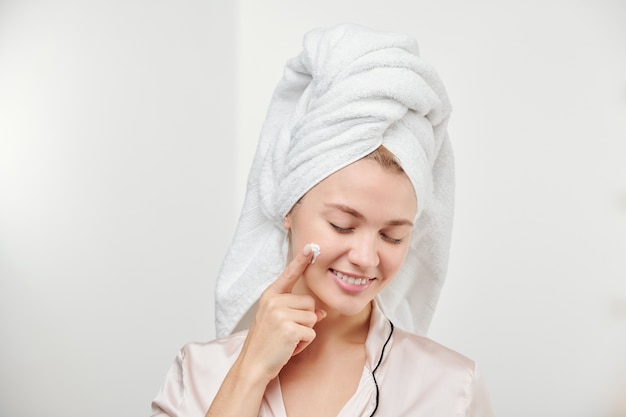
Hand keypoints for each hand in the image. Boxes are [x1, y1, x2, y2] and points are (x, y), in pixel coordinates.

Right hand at [238, 244, 325, 381]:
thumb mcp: (276, 321)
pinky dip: (304, 343)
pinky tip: (289, 347)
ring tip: (287, 340)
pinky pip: (311, 333)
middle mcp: (274, 301)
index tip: (310, 247)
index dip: (300, 260)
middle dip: (305, 320)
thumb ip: (296, 311)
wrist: (253, 365)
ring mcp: (281, 314)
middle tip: (287, 332)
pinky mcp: (289, 328)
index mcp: (270, 296)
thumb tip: (321, 312)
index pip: (288, 275)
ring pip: (313, 317)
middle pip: (309, 302)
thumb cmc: (265, 344)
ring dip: (305, 332)